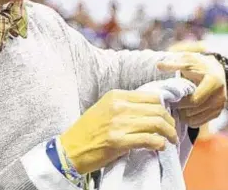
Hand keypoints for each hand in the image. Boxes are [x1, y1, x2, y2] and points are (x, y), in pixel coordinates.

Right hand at [59, 89, 177, 174]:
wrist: (71, 148)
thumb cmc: (88, 130)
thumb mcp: (105, 108)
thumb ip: (125, 106)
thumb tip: (149, 109)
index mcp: (115, 96)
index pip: (150, 96)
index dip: (164, 107)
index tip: (167, 117)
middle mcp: (118, 106)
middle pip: (157, 109)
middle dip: (170, 121)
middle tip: (172, 131)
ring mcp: (118, 123)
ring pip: (156, 123)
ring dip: (169, 133)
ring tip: (171, 140)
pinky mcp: (119, 141)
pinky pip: (148, 139)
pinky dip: (159, 143)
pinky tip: (160, 147)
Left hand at [157, 52, 226, 127]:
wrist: (213, 69)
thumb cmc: (197, 64)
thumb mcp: (186, 60)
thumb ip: (172, 64)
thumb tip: (158, 65)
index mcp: (213, 82)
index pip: (195, 100)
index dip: (180, 102)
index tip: (168, 99)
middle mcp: (220, 96)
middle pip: (195, 110)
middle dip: (180, 110)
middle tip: (167, 105)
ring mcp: (220, 106)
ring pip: (196, 119)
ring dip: (183, 116)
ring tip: (172, 109)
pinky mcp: (217, 112)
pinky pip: (200, 122)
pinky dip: (189, 120)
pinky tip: (180, 112)